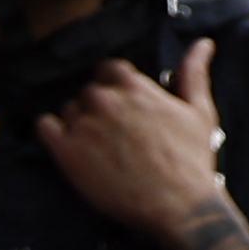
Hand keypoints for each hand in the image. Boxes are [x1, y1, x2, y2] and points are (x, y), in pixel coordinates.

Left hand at [38, 33, 231, 246]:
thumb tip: (203, 44)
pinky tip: (66, 145)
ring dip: (78, 123)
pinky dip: (51, 132)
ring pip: (68, 110)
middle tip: (112, 134)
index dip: (112, 86)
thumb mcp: (199, 112)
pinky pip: (45, 127)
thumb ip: (194, 74)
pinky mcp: (66, 152)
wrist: (177, 205)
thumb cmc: (191, 161)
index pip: (108, 69)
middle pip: (88, 92)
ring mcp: (83, 125)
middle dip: (97, 108)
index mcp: (134, 87)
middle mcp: (105, 100)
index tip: (119, 105)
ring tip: (98, 148)